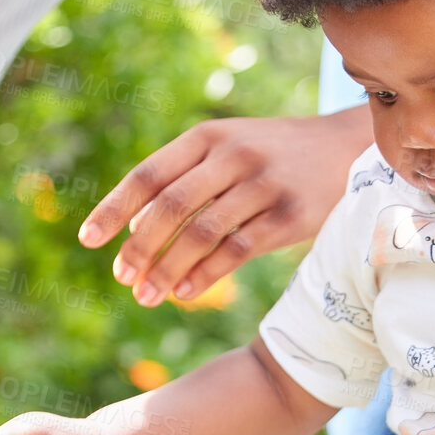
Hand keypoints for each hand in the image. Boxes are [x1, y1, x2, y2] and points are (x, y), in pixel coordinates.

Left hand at [77, 106, 371, 306]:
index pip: (148, 175)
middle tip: (122, 280)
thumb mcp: (227, 151)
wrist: (346, 148)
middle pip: (170, 207)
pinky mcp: (289, 215)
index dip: (113, 210)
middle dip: (139, 248)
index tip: (88, 241)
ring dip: (167, 270)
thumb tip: (132, 232)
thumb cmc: (272, 157)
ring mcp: (262, 185)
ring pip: (201, 233)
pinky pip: (237, 250)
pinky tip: (184, 293)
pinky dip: (205, 275)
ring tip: (146, 296)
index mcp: (207, 138)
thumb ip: (183, 183)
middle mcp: (232, 156)